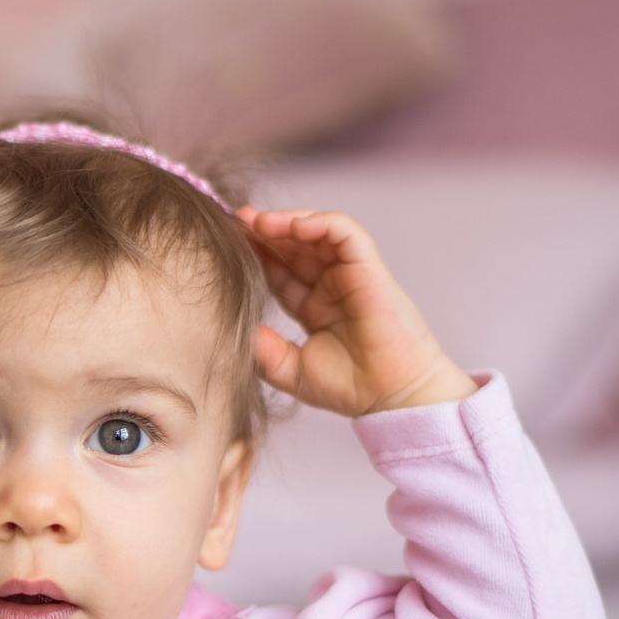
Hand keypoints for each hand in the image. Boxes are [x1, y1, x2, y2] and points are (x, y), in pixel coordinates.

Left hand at [242, 207, 476, 415]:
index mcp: (314, 306)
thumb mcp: (293, 372)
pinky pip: (345, 232)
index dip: (256, 256)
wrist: (392, 398)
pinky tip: (291, 226)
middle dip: (264, 231)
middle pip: (294, 246)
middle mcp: (331, 286)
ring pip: (318, 231)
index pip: (280, 271)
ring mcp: (350, 275)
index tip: (226, 246)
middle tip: (234, 221)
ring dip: (286, 221)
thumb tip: (242, 332)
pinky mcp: (369, 268)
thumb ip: (266, 353)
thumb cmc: (351, 388)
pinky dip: (319, 222)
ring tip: (256, 221)